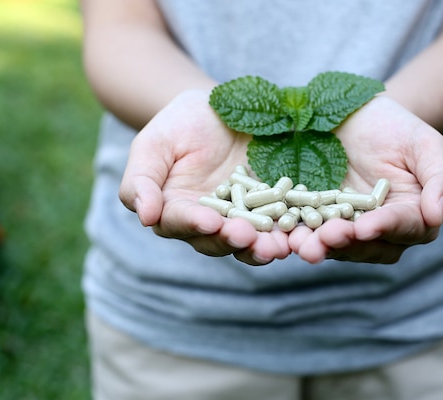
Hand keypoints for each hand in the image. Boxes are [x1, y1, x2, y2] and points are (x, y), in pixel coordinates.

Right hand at [118, 90, 290, 264]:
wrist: (223, 108)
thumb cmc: (181, 122)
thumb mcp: (155, 143)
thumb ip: (142, 179)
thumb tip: (145, 217)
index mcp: (175, 210)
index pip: (180, 222)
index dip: (193, 223)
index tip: (208, 221)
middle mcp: (209, 222)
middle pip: (217, 239)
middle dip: (232, 239)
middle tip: (247, 237)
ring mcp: (243, 219)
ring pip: (250, 240)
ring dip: (263, 246)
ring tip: (278, 247)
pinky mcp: (272, 210)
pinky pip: (280, 225)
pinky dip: (290, 231)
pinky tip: (301, 232)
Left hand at [288, 96, 442, 262]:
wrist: (356, 114)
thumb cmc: (396, 126)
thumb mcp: (425, 143)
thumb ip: (440, 179)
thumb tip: (437, 216)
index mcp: (412, 214)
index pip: (404, 227)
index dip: (386, 228)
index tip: (367, 228)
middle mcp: (381, 229)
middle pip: (369, 246)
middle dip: (348, 243)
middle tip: (327, 237)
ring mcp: (347, 227)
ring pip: (337, 245)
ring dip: (319, 247)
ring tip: (300, 245)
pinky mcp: (317, 220)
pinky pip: (308, 232)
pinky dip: (295, 237)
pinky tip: (282, 237)